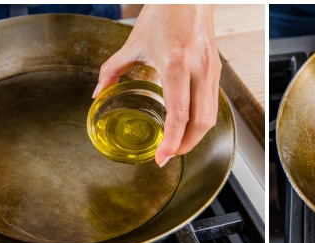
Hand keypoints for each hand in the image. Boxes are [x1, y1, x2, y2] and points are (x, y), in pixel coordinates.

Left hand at [93, 4, 220, 166]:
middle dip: (185, 146)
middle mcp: (198, 69)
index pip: (179, 114)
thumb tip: (98, 92)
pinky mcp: (216, 69)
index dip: (171, 141)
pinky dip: (201, 119)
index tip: (161, 156)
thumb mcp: (133, 43)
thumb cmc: (164, 13)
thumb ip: (113, 70)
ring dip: (195, 135)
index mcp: (176, 64)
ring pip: (210, 115)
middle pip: (200, 123)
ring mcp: (211, 70)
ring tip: (177, 144)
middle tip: (168, 155)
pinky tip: (187, 123)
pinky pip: (212, 102)